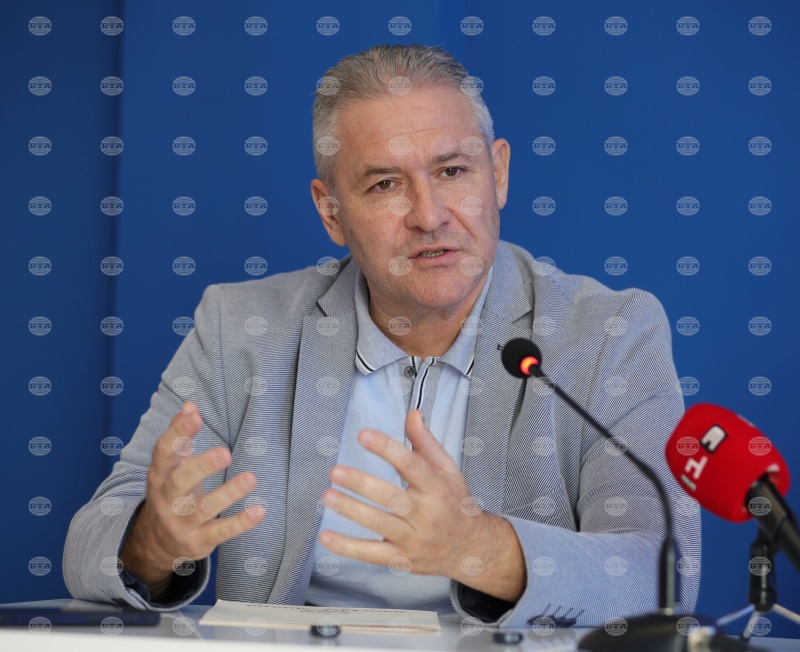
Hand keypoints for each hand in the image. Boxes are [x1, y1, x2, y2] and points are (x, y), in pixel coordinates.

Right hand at [120, 402, 263, 596]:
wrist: (156, 542)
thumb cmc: (172, 492)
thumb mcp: (170, 466)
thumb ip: (180, 436)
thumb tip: (190, 405)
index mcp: (160, 475)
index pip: (164, 452)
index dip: (177, 433)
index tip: (194, 415)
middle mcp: (167, 499)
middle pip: (180, 482)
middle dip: (202, 467)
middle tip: (225, 453)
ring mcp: (182, 522)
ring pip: (204, 508)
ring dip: (228, 493)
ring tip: (250, 478)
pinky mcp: (199, 541)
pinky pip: (221, 532)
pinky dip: (240, 522)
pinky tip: (260, 510)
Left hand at [318, 410, 525, 601]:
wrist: (472, 549)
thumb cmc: (455, 504)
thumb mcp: (447, 470)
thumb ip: (425, 442)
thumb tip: (412, 414)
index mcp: (438, 488)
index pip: (411, 464)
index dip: (386, 448)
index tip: (363, 435)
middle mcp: (427, 514)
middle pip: (391, 497)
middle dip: (361, 483)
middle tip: (336, 471)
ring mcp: (414, 539)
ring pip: (379, 524)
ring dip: (351, 510)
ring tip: (327, 495)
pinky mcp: (403, 559)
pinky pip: (371, 554)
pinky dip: (347, 547)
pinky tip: (326, 536)